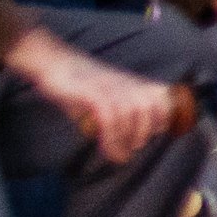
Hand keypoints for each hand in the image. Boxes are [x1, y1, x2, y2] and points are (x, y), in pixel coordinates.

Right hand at [7, 30, 185, 161]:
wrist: (52, 62)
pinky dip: (112, 137)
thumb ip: (112, 113)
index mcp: (130, 83)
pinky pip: (109, 117)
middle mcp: (123, 84)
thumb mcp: (100, 95)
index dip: (164, 113)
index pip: (161, 94)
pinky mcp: (91, 92)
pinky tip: (108, 150)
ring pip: (130, 113)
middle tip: (134, 147)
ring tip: (122, 155)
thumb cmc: (76, 83)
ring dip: (128, 138)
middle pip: (149, 106)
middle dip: (146, 130)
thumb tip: (115, 140)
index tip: (156, 131)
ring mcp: (108, 87)